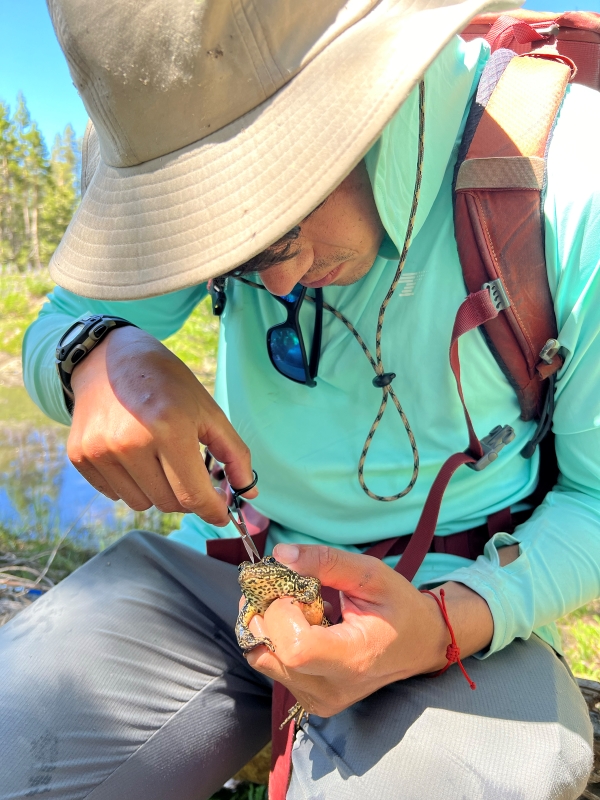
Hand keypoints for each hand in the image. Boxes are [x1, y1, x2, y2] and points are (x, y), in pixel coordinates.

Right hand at [67, 326, 255, 524]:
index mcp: (169, 428)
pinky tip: (133, 454)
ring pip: (141, 504)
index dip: (212, 511)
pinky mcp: (80, 456)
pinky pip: (114, 494)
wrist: (110, 357)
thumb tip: (249, 492)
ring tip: (158, 458)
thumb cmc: (168, 383)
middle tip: (189, 473)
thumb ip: (234, 453)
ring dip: (157, 491)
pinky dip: (131, 484)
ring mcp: (101, 450)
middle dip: (187, 496)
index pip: (193, 495)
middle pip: (169, 503)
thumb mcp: (208, 411)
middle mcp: (130, 443)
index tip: (221, 514)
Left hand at [245, 544, 493, 716]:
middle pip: (270, 653)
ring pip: (263, 659)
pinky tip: (303, 627)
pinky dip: (276, 640)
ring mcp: (320, 700)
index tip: (297, 588)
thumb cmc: (399, 607)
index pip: (294, 647)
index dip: (282, 612)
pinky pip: (272, 666)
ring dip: (270, 626)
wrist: (420, 644)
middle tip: (292, 591)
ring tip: (302, 610)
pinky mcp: (310, 700)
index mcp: (353, 659)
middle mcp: (332, 689)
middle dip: (268, 613)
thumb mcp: (371, 574)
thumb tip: (280, 555)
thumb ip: (326, 561)